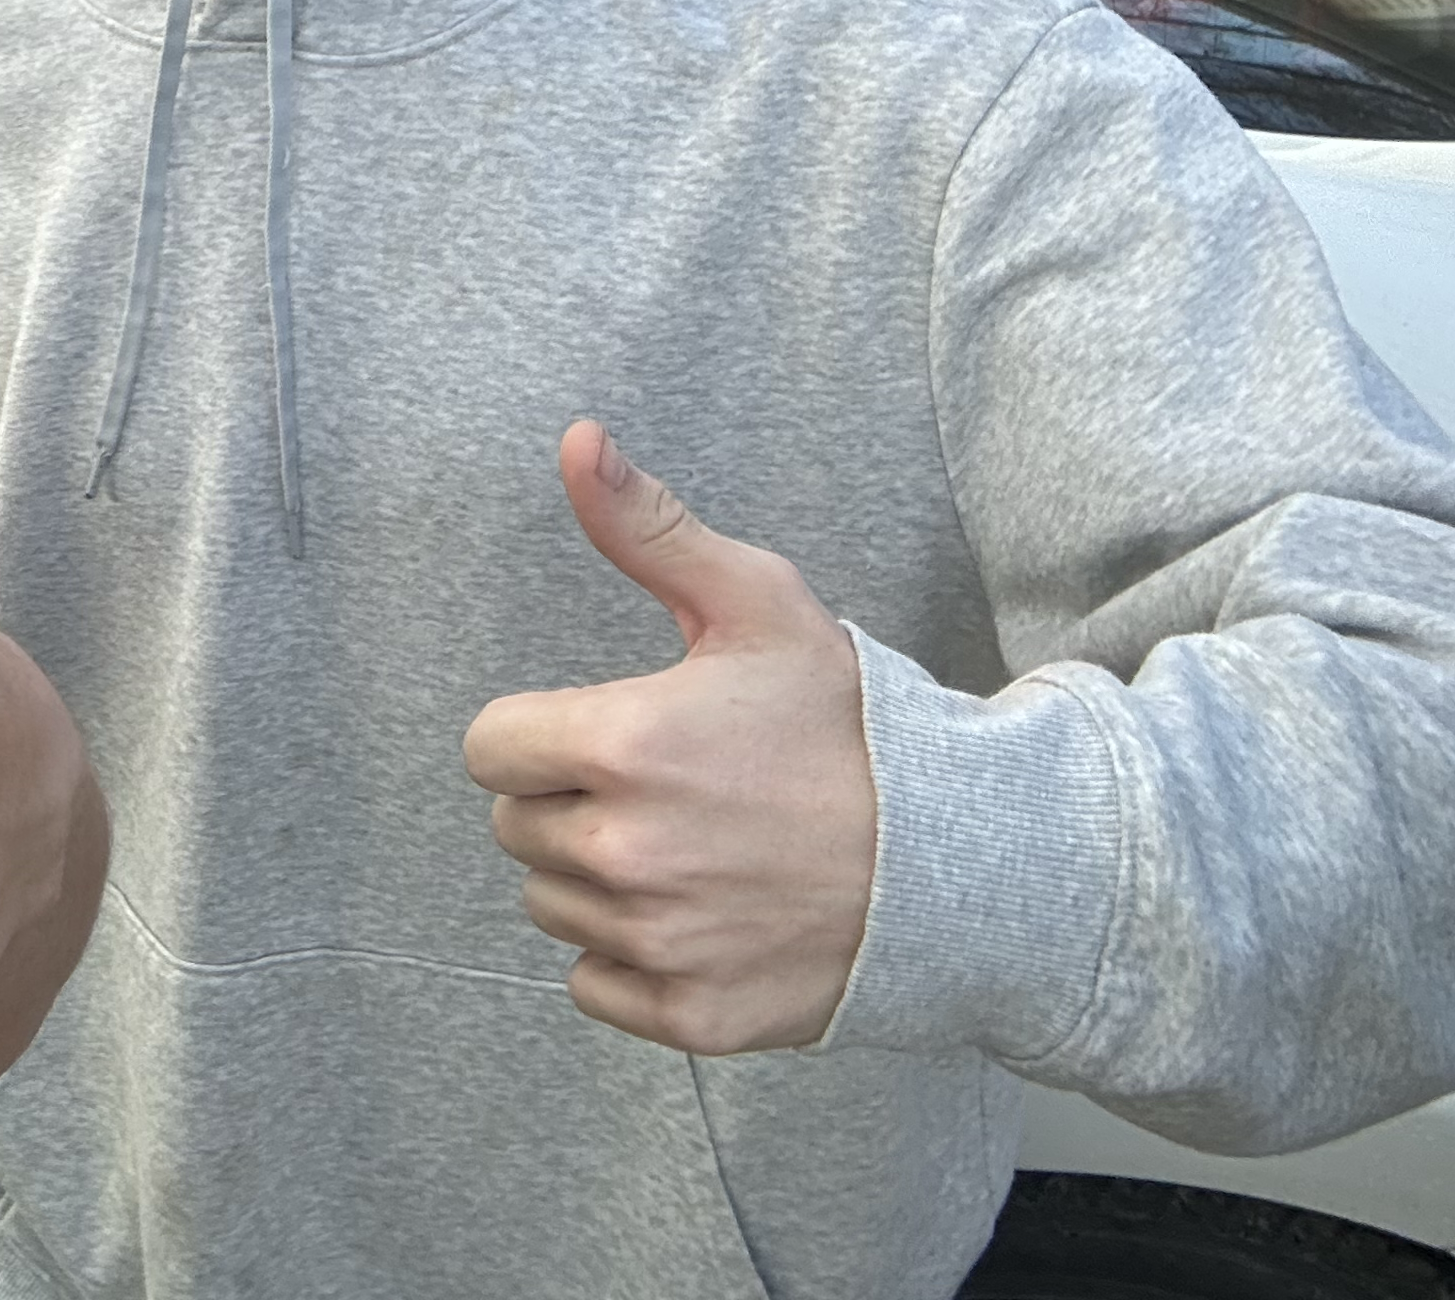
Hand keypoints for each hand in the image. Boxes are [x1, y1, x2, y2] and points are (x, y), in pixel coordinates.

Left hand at [461, 421, 876, 1055]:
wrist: (964, 860)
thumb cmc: (851, 726)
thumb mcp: (756, 604)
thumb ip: (647, 527)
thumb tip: (574, 439)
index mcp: (619, 746)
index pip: (490, 750)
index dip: (541, 736)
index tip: (606, 735)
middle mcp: (625, 852)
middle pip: (518, 828)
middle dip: (571, 804)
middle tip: (665, 790)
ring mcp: (657, 942)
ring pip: (553, 906)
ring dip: (599, 881)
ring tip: (693, 849)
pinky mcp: (690, 1015)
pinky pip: (594, 984)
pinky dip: (633, 958)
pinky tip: (701, 915)